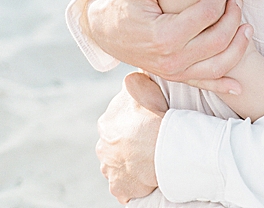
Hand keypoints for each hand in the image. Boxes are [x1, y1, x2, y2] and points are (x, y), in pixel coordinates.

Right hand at [85, 0, 249, 94]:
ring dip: (239, 46)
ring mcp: (174, 71)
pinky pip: (204, 84)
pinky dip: (223, 85)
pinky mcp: (174, 76)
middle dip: (233, 17)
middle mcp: (172, 58)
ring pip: (219, 64)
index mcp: (164, 34)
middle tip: (236, 0)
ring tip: (247, 27)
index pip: (206, 14)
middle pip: (219, 39)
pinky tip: (239, 86)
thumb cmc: (122, 3)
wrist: (103, 30)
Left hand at [97, 72, 167, 202]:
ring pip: (115, 168)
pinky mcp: (118, 188)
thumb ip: (134, 80)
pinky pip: (122, 189)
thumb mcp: (140, 86)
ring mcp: (109, 170)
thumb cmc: (153, 118)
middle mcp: (102, 148)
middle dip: (125, 149)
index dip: (129, 128)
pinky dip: (130, 187)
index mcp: (105, 125)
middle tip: (145, 149)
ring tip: (144, 166)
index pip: (114, 126)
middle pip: (113, 148)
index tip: (142, 131)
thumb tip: (132, 74)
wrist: (161, 148)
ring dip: (126, 167)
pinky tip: (140, 182)